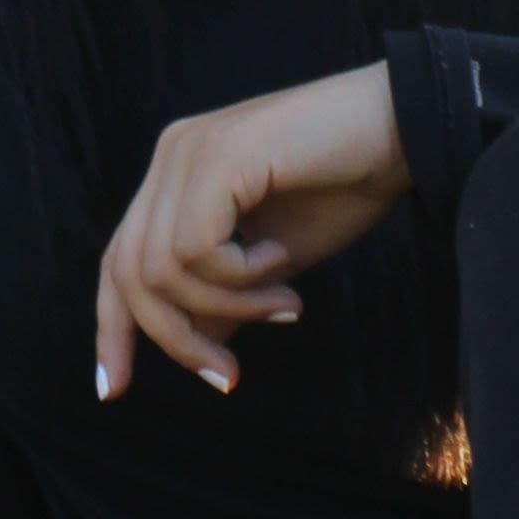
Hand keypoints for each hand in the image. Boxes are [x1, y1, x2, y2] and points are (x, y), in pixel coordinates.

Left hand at [95, 62, 411, 397]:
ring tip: (284, 303)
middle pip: (128, 272)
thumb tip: (195, 345)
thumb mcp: (274, 261)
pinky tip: (281, 260)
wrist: (406, 127)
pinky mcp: (217, 154)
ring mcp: (189, 151)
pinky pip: (195, 248)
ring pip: (161, 268)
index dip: (112, 328)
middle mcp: (172, 156)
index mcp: (178, 175)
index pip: (119, 261)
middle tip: (227, 378)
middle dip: (173, 339)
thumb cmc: (348, 185)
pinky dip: (238, 276)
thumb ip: (226, 297)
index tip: (116, 390)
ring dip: (227, 307)